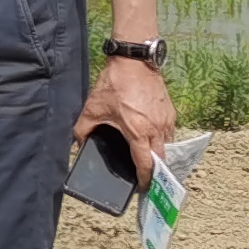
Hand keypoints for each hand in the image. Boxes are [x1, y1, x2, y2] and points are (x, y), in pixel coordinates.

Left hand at [71, 56, 177, 183]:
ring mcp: (166, 120)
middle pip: (162, 160)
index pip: (146, 164)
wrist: (134, 60)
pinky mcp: (170, 111)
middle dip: (155, 171)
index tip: (142, 188)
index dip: (144, 180)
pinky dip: (163, 140)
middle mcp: (156, 129)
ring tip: (150, 160)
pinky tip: (152, 139)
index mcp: (138, 132)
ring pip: (168, 146)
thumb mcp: (92, 108)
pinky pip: (169, 133)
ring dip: (160, 155)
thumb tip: (77, 143)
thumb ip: (82, 129)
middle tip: (147, 178)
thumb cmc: (114, 85)